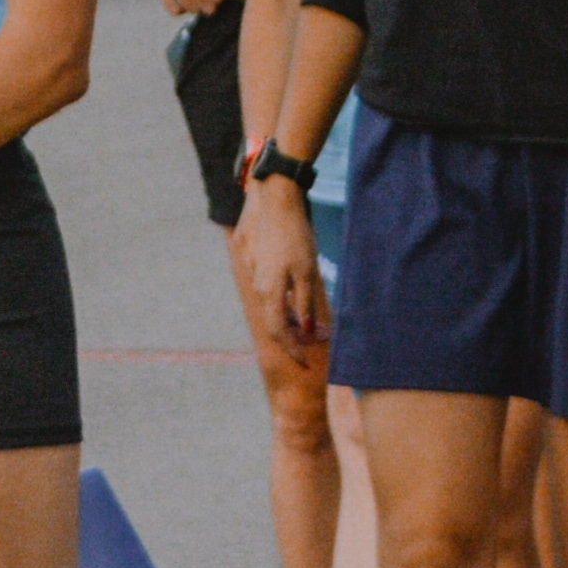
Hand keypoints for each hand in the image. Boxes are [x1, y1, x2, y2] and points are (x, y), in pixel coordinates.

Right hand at [230, 173, 327, 355]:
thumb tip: (306, 330)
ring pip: (271, 308)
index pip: (278, 333)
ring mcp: (256, 276)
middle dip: (292, 338)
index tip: (304, 363)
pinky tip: (295, 302)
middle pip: (273, 323)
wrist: (276, 204)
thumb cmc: (295, 237)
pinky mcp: (258, 265)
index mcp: (269, 293)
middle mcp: (259, 288)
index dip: (291, 350)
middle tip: (311, 345)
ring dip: (289, 321)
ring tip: (308, 327)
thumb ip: (304, 303)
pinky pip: (270, 294)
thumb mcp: (306, 272)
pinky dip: (283, 304)